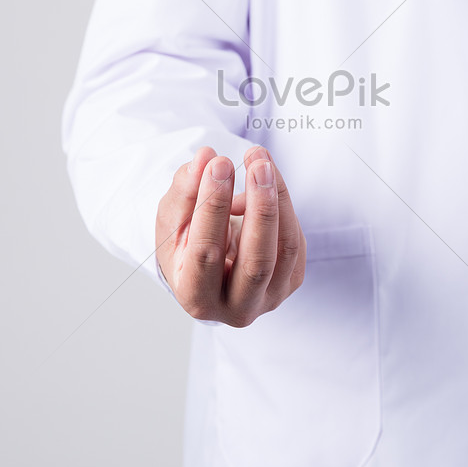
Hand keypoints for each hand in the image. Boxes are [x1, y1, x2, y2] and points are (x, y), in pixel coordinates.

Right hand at [155, 145, 305, 326]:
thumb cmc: (185, 244)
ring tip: (261, 160)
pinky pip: (295, 240)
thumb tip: (205, 157)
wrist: (209, 270)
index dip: (213, 206)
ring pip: (285, 248)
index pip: (207, 252)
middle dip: (261, 208)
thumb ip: (184, 191)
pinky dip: (281, 205)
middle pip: (257, 261)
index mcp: (196, 298)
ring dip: (277, 198)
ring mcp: (269, 298)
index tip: (219, 163)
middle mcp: (236, 309)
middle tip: (257, 164)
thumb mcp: (172, 220)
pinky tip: (262, 185)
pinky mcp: (291, 281)